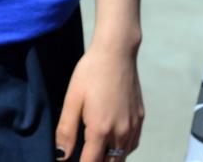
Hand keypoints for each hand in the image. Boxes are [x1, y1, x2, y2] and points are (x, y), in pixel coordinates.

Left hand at [56, 46, 143, 160]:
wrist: (116, 52)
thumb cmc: (90, 73)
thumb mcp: (72, 99)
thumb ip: (66, 130)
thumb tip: (61, 156)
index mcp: (101, 129)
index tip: (71, 161)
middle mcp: (121, 132)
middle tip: (83, 155)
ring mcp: (133, 126)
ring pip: (122, 157)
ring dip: (109, 159)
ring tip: (95, 151)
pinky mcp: (140, 118)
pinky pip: (132, 145)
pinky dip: (122, 150)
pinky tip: (112, 143)